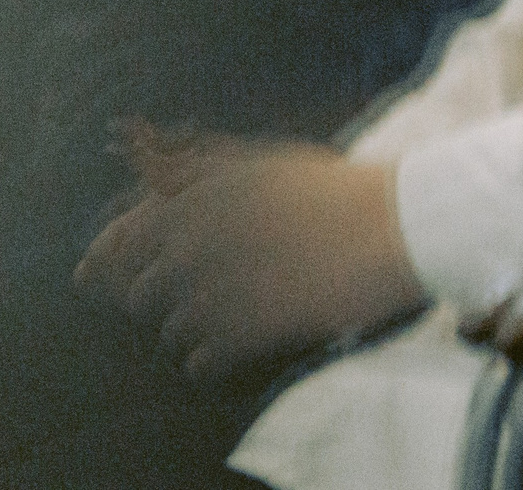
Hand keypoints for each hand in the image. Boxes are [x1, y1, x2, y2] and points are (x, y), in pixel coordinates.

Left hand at [75, 138, 424, 379]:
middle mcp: (195, 244)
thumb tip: (147, 179)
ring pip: (170, 331)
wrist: (400, 224)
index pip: (121, 242)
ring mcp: (219, 290)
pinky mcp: (246, 332)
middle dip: (168, 296)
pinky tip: (239, 344)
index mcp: (198, 198)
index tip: (136, 272)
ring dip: (195, 327)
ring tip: (236, 314)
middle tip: (210, 291)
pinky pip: (200, 362)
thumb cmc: (338, 189)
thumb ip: (199, 169)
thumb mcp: (263, 161)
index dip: (121, 261)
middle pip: (141, 293)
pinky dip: (212, 359)